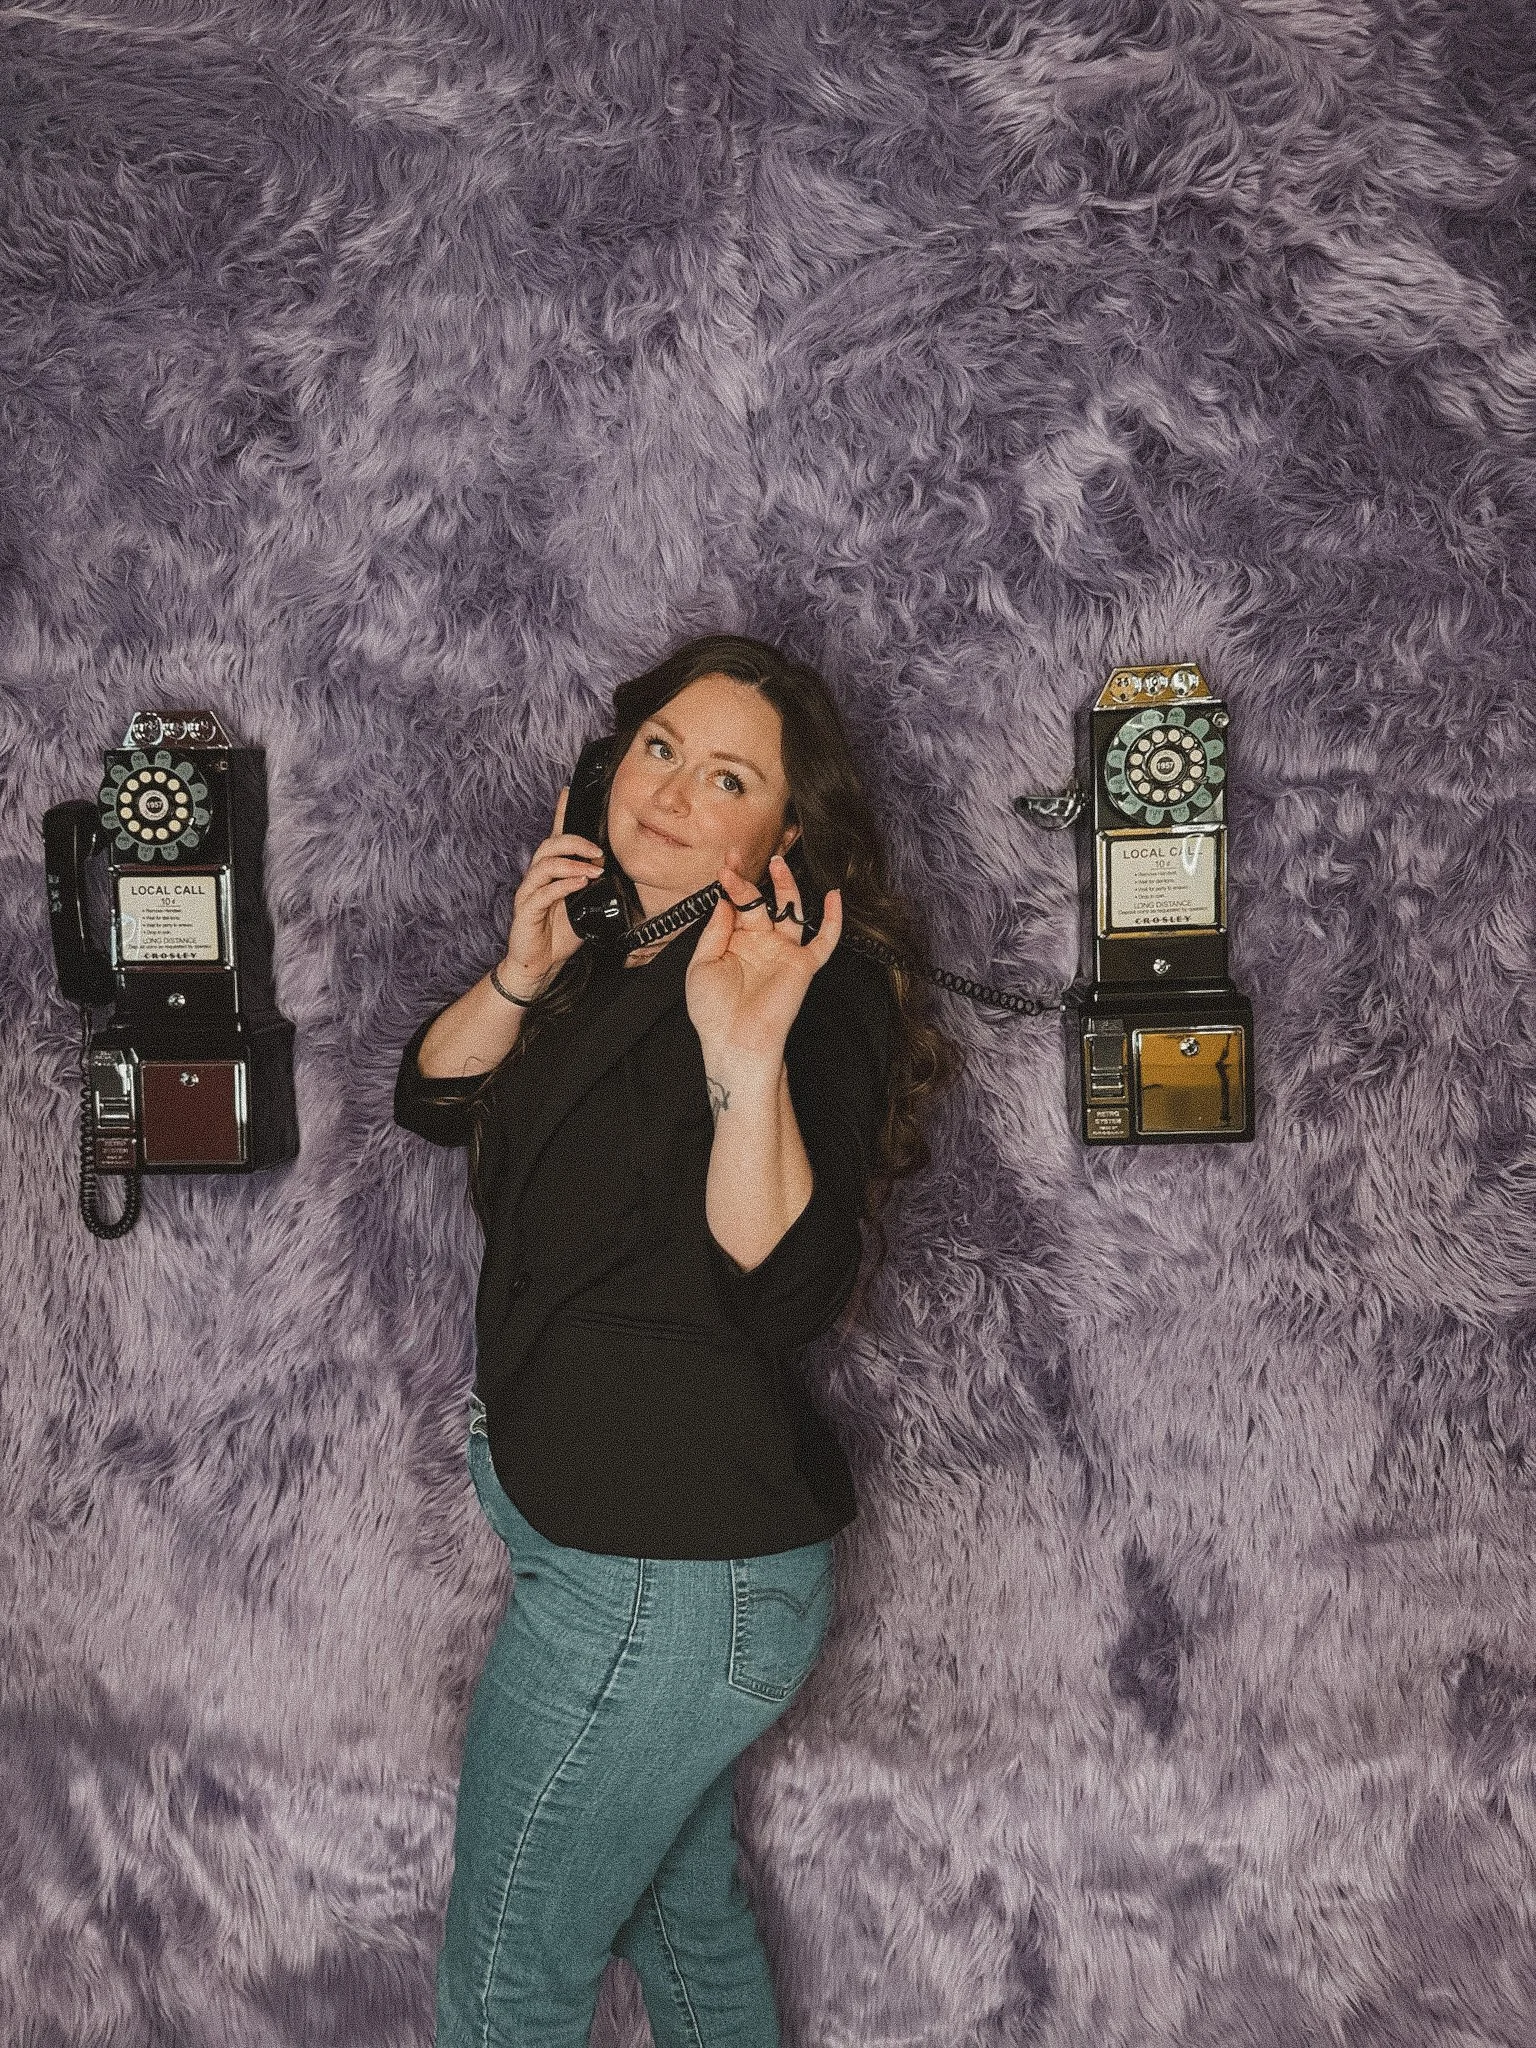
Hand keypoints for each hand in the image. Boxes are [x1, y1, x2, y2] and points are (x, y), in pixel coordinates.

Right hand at [499, 786, 605, 997]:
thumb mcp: (584, 905)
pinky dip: (563, 884)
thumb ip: (592, 887)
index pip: (555, 837)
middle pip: (549, 846)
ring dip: (571, 864)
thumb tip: (610, 870)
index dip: (560, 813)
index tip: (568, 791)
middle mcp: (537, 878)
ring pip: (544, 865)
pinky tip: (579, 884)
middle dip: (574, 842)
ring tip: (592, 870)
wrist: (540, 964)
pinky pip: (542, 892)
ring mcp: (529, 893)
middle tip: (597, 851)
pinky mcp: (525, 910)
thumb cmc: (560, 934)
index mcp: (550, 873)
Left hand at [685, 854, 841, 1070]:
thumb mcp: (701, 964)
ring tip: (776, 863)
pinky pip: (824, 941)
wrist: (735, 1042)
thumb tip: (724, 899)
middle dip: (749, 879)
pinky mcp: (802, 965)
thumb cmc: (713, 1011)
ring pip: (790, 911)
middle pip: (759, 902)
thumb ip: (715, 930)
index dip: (731, 883)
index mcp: (734, 943)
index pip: (735, 905)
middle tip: (738, 859)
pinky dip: (832, 920)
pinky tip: (833, 897)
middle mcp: (760, 943)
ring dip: (785, 886)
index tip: (725, 865)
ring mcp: (782, 952)